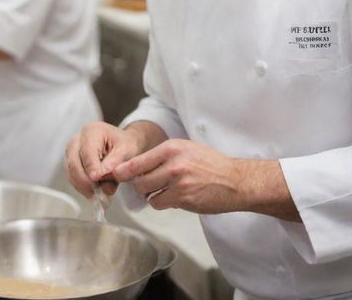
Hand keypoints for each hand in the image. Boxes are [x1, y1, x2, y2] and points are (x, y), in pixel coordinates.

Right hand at [65, 122, 143, 199]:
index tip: (97, 179)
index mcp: (92, 131)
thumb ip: (114, 162)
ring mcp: (72, 151)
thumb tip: (100, 175)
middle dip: (86, 181)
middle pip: (74, 163)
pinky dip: (82, 187)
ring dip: (84, 186)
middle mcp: (77, 139)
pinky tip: (94, 193)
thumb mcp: (126, 150)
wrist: (124, 145)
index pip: (87, 152)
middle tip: (98, 192)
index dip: (91, 167)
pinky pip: (72, 177)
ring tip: (100, 194)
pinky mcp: (72, 162)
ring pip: (71, 173)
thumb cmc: (125, 144)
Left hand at [112, 138, 246, 213]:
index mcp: (172, 148)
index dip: (124, 170)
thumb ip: (163, 155)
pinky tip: (174, 197)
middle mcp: (174, 163)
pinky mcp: (184, 198)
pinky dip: (162, 203)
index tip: (116, 175)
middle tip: (147, 185)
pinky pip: (160, 204)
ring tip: (164, 190)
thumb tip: (137, 166)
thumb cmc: (210, 164)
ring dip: (151, 195)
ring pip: (148, 194)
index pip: (139, 161)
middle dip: (140, 185)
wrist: (234, 180)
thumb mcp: (187, 149)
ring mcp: (179, 182)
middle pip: (140, 180)